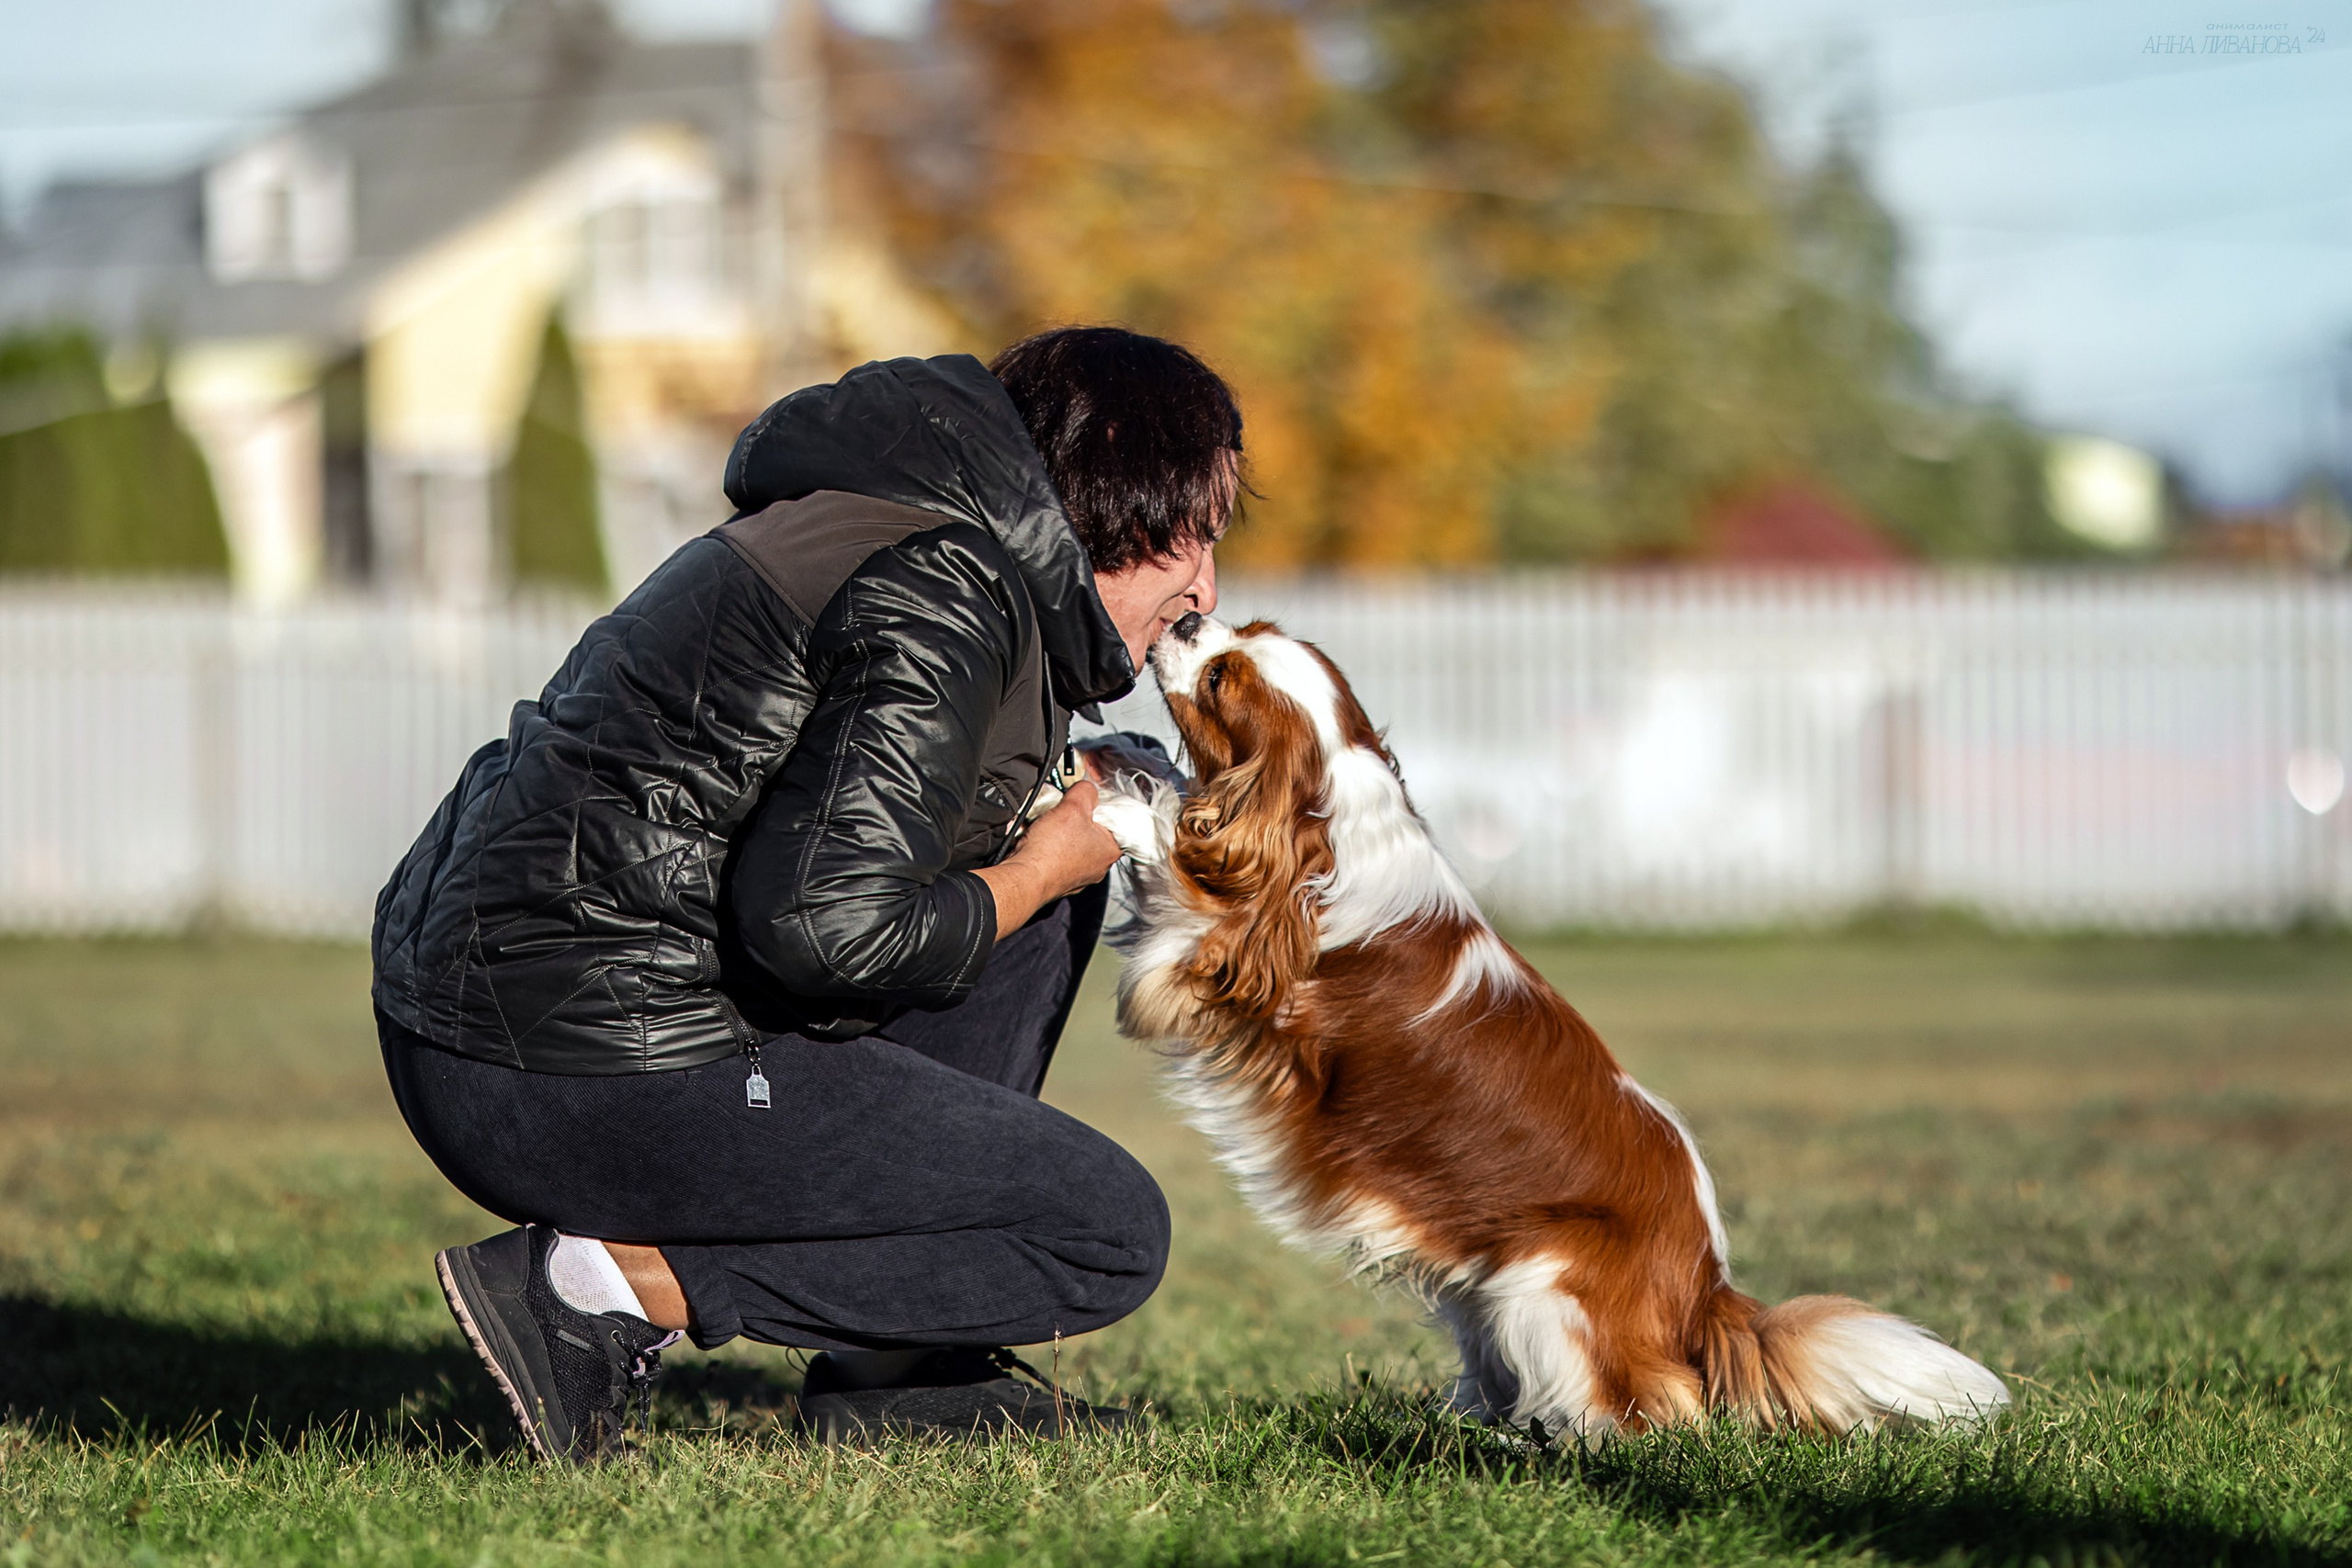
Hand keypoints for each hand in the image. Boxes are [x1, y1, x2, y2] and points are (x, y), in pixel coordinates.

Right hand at [973, 779, 1121, 938]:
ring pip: (1071, 842)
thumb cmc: (1051, 850)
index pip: (1114, 819)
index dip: (1098, 804)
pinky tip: (1038, 840)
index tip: (1084, 799)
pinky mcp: (1058, 880)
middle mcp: (1098, 866)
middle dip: (1074, 817)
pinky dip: (1047, 845)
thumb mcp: (1073, 805)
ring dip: (1059, 830)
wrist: (1023, 878)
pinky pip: (1055, 855)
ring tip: (1047, 825)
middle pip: (1090, 829)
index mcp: (1111, 850)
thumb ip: (1085, 791)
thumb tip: (1086, 788)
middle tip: (1063, 811)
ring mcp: (1078, 876)